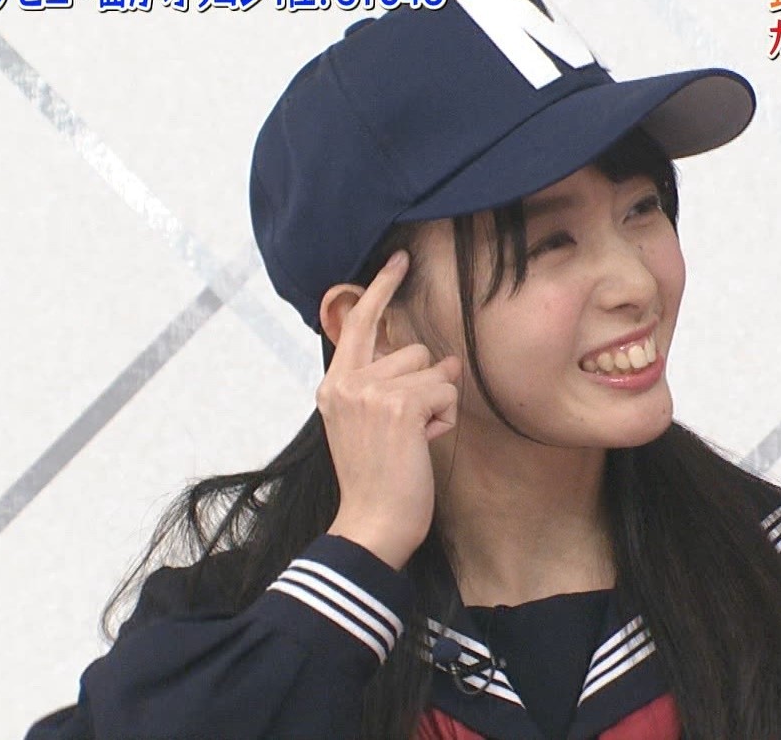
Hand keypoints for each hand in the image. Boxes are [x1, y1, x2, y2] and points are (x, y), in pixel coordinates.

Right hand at [319, 251, 460, 569]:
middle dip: (425, 385)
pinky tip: (423, 444)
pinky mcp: (399, 404)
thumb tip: (446, 360)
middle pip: (412, 350)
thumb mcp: (369, 425)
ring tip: (414, 439)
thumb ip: (390, 386)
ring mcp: (370, 391)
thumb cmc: (377, 479)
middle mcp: (345, 382)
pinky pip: (445, 392)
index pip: (357, 323)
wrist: (372, 522)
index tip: (399, 258)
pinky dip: (444, 419)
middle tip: (407, 431)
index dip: (381, 288)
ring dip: (437, 404)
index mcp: (333, 385)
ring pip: (433, 370)